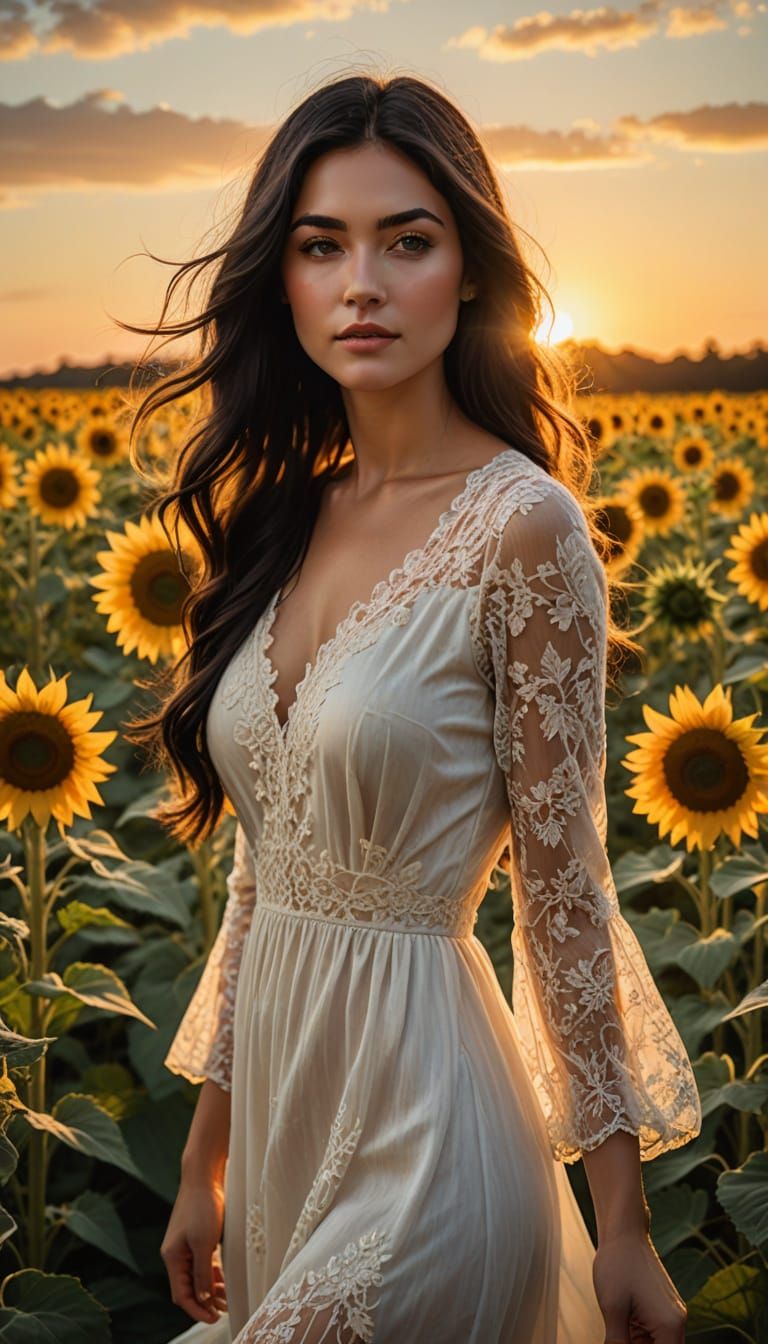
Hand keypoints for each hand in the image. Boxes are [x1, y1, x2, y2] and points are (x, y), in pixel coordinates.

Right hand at [161, 1175, 228, 1323]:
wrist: (204, 1176)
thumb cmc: (202, 1207)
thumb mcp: (204, 1242)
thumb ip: (202, 1273)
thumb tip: (203, 1299)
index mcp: (172, 1257)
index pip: (181, 1294)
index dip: (196, 1309)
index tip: (213, 1319)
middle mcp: (177, 1254)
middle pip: (188, 1288)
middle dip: (204, 1303)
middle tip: (223, 1313)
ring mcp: (187, 1246)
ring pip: (198, 1277)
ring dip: (211, 1290)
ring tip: (228, 1302)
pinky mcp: (199, 1238)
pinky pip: (204, 1264)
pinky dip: (213, 1275)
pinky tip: (225, 1283)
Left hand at [592, 1229, 686, 1342]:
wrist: (623, 1231)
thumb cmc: (617, 1265)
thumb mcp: (613, 1310)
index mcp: (671, 1326)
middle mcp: (677, 1323)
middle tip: (616, 1339)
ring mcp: (670, 1315)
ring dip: (635, 1343)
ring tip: (617, 1326)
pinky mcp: (662, 1309)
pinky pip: (653, 1335)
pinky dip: (637, 1338)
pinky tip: (619, 1328)